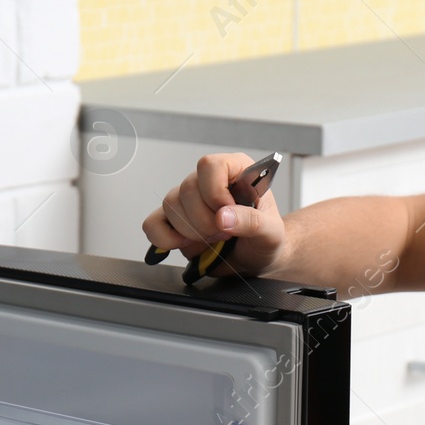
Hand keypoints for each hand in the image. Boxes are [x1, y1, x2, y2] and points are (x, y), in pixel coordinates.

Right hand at [141, 153, 287, 278]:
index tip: (227, 212)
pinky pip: (153, 224)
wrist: (257, 259)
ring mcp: (188, 201)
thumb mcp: (271, 232)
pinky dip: (165, 238)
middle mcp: (208, 182)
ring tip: (213, 239)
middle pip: (187, 189)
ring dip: (191, 231)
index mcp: (235, 171)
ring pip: (170, 205)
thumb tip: (223, 217)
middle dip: (205, 220)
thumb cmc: (266, 239)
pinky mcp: (174, 222)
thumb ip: (253, 222)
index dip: (215, 191)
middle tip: (225, 234)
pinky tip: (186, 244)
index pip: (210, 165)